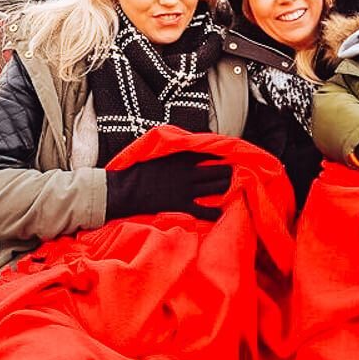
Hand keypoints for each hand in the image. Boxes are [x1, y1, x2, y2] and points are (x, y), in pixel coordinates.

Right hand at [106, 151, 231, 221]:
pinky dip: (213, 212)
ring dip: (225, 186)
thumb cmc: (136, 170)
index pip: (206, 152)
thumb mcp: (154, 153)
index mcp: (180, 157)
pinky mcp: (181, 204)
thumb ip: (170, 149)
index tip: (227, 154)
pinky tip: (220, 213)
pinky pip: (203, 209)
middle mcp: (187, 172)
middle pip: (216, 170)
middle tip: (233, 172)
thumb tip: (181, 145)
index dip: (219, 153)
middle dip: (227, 171)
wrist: (125, 189)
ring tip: (231, 186)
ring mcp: (185, 189)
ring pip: (214, 187)